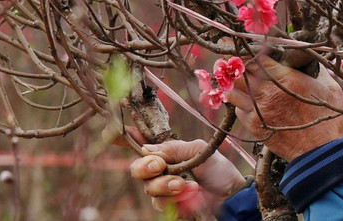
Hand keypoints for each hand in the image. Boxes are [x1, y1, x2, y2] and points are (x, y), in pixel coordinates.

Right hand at [129, 139, 246, 217]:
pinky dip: (176, 198)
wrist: (231, 195)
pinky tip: (192, 192)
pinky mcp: (170, 207)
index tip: (111, 134)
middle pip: (136, 169)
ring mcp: (163, 189)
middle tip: (160, 166)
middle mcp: (159, 170)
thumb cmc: (217, 169)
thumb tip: (146, 149)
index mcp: (164, 151)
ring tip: (185, 183)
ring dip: (165, 185)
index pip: (137, 143)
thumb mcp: (197, 150)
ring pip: (149, 188)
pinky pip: (161, 204)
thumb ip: (173, 148)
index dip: (122, 138)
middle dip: (145, 167)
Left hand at [227, 56, 342, 161]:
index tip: (253, 54)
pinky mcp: (254, 126)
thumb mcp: (329, 87)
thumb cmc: (328, 118)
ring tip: (239, 84)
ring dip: (235, 86)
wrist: (321, 151)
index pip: (257, 58)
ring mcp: (258, 109)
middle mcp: (267, 91)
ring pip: (233, 91)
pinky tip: (248, 104)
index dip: (253, 54)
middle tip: (238, 66)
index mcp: (286, 77)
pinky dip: (240, 105)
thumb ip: (316, 70)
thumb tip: (308, 60)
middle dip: (238, 67)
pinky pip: (238, 110)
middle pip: (240, 72)